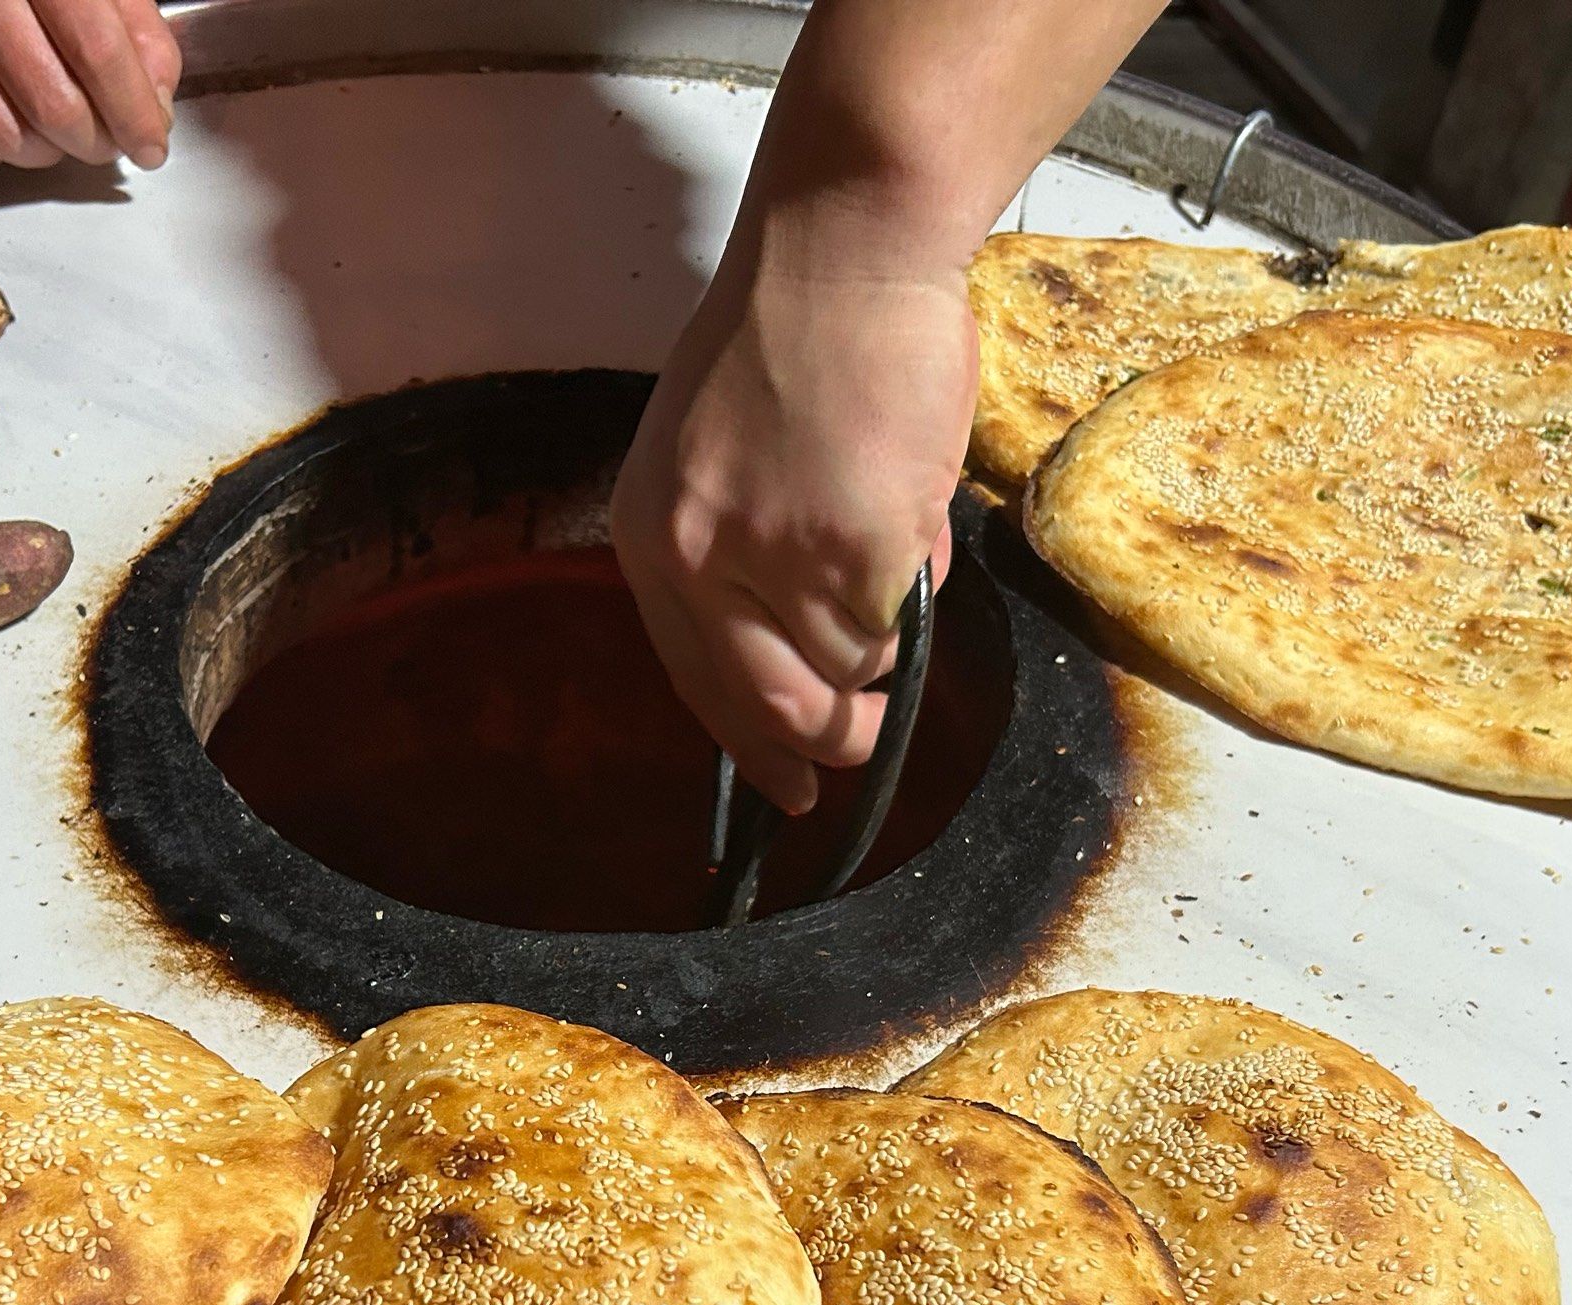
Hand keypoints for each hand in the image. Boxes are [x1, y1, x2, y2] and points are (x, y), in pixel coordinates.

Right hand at [0, 0, 181, 171]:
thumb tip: (155, 105)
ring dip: (44, 150)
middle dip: (94, 141)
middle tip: (104, 139)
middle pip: (53, 105)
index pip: (97, 52)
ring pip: (5, 136)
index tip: (150, 144)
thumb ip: (135, 32)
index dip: (133, 112)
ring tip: (49, 123)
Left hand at [612, 233, 972, 813]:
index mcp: (651, 532)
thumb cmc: (797, 330)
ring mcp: (773, 558)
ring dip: (885, 627)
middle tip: (869, 738)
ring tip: (894, 532)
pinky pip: (898, 621)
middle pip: (767, 707)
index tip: (789, 787)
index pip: (694, 679)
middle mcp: (697, 556)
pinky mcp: (853, 552)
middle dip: (830, 738)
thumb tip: (812, 650)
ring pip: (848, 663)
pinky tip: (912, 509)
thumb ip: (740, 549)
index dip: (748, 745)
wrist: (844, 250)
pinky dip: (920, 586)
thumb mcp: (716, 452)